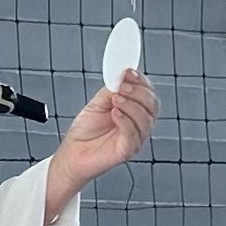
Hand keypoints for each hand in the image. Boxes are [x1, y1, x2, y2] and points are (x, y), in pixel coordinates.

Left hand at [45, 70, 157, 222]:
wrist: (72, 153)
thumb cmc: (85, 132)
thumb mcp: (98, 103)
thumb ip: (111, 90)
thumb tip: (120, 75)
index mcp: (134, 111)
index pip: (148, 93)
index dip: (142, 81)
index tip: (130, 72)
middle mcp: (138, 124)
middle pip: (152, 105)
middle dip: (139, 92)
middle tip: (123, 86)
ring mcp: (135, 138)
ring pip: (146, 119)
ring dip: (131, 105)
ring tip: (115, 100)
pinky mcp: (127, 150)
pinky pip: (133, 134)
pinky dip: (125, 121)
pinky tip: (115, 114)